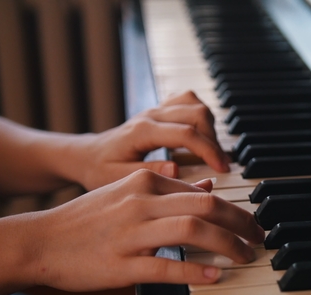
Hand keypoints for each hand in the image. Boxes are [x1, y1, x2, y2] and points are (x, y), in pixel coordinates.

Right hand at [30, 170, 263, 290]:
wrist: (41, 240)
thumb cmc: (89, 218)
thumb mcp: (128, 191)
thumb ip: (169, 188)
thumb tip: (208, 185)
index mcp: (145, 181)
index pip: (204, 192)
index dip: (235, 209)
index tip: (250, 223)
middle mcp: (141, 202)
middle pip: (206, 206)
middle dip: (241, 223)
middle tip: (259, 237)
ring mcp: (131, 233)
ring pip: (192, 231)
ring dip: (227, 244)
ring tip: (246, 256)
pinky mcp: (121, 265)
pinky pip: (165, 267)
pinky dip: (194, 272)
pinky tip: (215, 276)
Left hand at [72, 91, 230, 190]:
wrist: (88, 155)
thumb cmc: (101, 169)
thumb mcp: (117, 178)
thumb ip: (148, 173)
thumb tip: (177, 169)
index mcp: (142, 131)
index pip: (186, 133)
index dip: (209, 150)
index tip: (223, 168)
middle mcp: (152, 115)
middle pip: (196, 114)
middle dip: (214, 140)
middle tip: (221, 164)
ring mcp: (157, 110)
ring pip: (196, 104)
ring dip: (211, 127)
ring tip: (213, 153)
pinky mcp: (161, 110)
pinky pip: (189, 100)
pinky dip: (202, 115)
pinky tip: (203, 134)